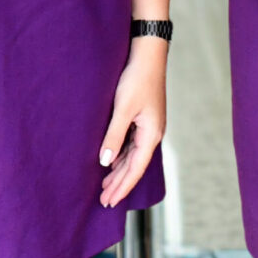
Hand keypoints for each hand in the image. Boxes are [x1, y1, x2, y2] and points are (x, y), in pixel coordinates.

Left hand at [98, 39, 167, 207]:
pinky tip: (112, 163)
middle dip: (119, 184)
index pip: (135, 169)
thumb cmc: (137, 79)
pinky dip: (121, 157)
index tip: (109, 201)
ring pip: (132, 157)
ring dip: (119, 172)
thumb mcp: (122, 108)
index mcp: (151, 135)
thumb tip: (105, 162)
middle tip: (104, 201)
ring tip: (105, 186)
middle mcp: (152, 135)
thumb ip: (114, 135)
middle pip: (134, 166)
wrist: (147, 55)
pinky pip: (131, 145)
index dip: (122, 187)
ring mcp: (148, 127)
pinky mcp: (143, 120)